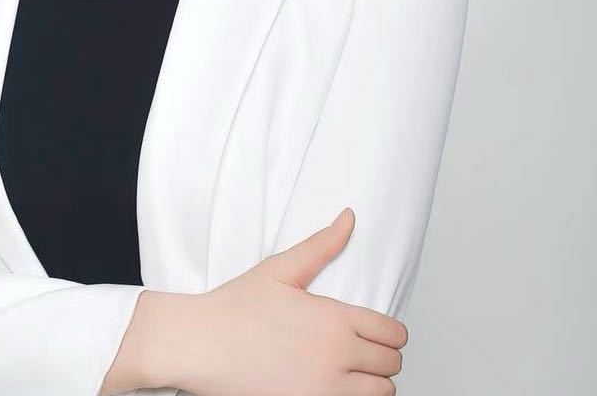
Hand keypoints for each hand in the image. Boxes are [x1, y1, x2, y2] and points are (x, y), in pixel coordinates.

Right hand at [179, 209, 407, 395]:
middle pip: (391, 365)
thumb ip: (322, 245)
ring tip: (352, 369)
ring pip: (380, 394)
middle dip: (383, 355)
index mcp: (334, 321)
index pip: (393, 333)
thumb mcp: (281, 269)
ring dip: (372, 382)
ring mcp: (325, 391)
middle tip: (362, 347)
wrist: (203, 345)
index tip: (379, 330)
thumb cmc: (237, 307)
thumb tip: (349, 218)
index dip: (391, 331)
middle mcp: (336, 359)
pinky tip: (335, 385)